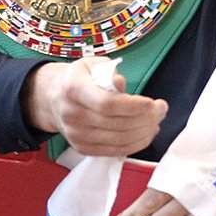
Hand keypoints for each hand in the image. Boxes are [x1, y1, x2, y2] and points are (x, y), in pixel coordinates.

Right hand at [25, 57, 166, 156]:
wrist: (53, 98)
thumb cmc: (80, 78)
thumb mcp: (92, 64)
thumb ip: (108, 72)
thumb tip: (122, 86)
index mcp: (73, 88)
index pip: (107, 103)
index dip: (133, 106)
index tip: (152, 103)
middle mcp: (72, 114)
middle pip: (117, 124)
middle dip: (146, 119)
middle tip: (162, 109)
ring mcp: (76, 135)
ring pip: (119, 140)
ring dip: (145, 132)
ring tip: (157, 120)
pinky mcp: (82, 148)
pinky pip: (114, 151)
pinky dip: (135, 144)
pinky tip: (146, 133)